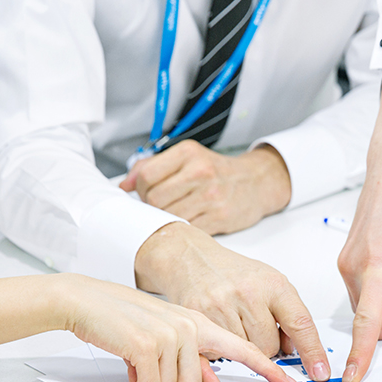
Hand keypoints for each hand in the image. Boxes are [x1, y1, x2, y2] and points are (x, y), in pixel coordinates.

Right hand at [0, 274, 297, 381]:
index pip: (244, 349)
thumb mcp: (167, 334)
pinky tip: (129, 363)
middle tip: (153, 366)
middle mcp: (191, 327)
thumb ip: (195, 357)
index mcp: (201, 323)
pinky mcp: (147, 345)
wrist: (88, 299)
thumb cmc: (126, 318)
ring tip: (139, 360)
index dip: (269, 370)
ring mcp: (170, 335)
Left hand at [120, 140, 291, 234]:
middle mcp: (200, 172)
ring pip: (169, 216)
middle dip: (153, 206)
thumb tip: (124, 185)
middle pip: (155, 199)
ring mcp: (211, 196)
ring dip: (167, 219)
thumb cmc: (217, 171)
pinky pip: (188, 229)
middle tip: (163, 205)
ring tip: (176, 212)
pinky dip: (183, 228)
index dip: (142, 189)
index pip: (147, 176)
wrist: (257, 182)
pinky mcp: (220, 217)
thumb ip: (153, 166)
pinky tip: (190, 220)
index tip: (149, 192)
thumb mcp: (188, 158)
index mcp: (188, 153)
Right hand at [134, 222, 330, 381]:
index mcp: (273, 284)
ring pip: (246, 352)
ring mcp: (221, 305)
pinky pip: (220, 351)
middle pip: (270, 347)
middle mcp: (248, 293)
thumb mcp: (270, 283)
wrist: (192, 258)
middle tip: (254, 326)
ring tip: (236, 322)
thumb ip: (287, 314)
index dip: (312, 352)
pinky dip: (223, 346)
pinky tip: (220, 325)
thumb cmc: (234, 273)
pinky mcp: (199, 317)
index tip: (320, 372)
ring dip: (245, 345)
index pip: (300, 324)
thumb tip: (295, 350)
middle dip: (267, 344)